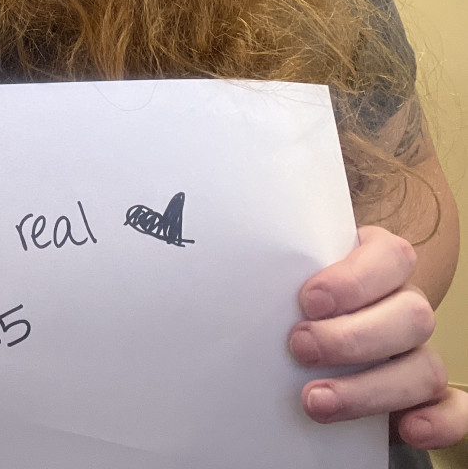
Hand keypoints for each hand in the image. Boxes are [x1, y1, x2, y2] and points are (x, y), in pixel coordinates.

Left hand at [289, 225, 467, 448]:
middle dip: (353, 338)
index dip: (354, 281)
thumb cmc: (293, 298)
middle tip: (300, 347)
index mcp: (379, 262)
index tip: (308, 301)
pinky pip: (457, 409)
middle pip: (411, 316)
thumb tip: (241, 284)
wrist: (306, 331)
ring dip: (371, 389)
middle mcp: (406, 303)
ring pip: (425, 367)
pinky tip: (406, 429)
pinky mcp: (429, 397)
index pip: (390, 257)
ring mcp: (421, 351)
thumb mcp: (289, 278)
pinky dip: (439, 421)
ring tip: (315, 400)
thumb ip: (281, 276)